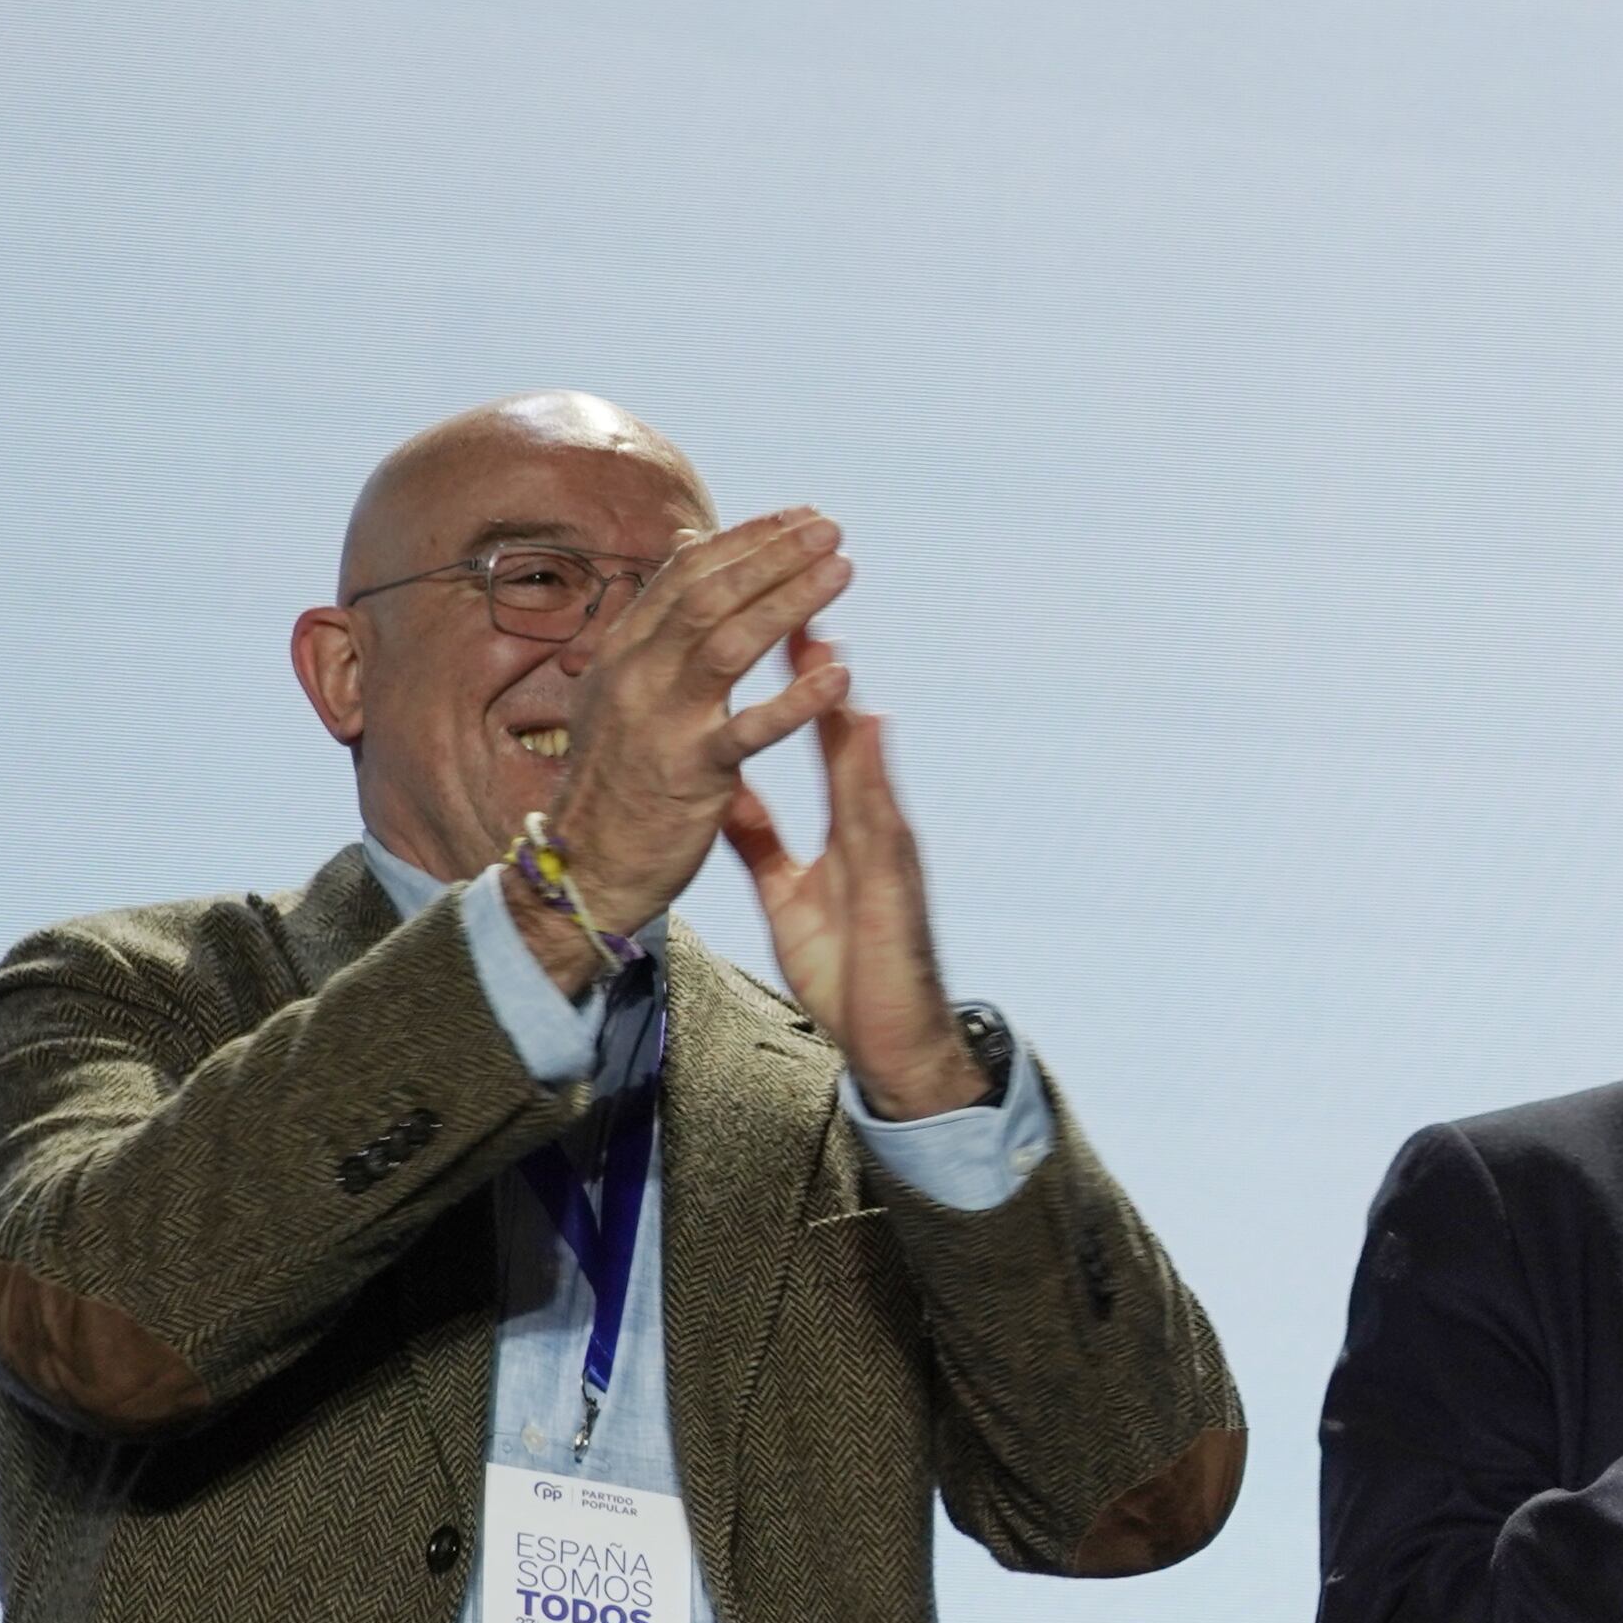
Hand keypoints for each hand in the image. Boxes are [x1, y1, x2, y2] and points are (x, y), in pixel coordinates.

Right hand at [541, 509, 857, 935]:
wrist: (586, 865)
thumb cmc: (618, 775)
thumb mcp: (622, 684)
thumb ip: (658, 619)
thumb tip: (687, 546)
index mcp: (623, 650)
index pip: (687, 575)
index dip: (746, 539)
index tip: (799, 516)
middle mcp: (635, 675)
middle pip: (710, 596)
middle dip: (773, 556)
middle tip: (830, 529)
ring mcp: (660, 721)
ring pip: (728, 645)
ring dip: (788, 602)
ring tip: (842, 572)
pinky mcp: (690, 773)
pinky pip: (748, 731)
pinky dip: (794, 700)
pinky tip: (839, 674)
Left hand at [718, 636, 980, 1117]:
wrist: (895, 1038)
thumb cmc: (848, 970)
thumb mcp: (789, 891)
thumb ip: (762, 836)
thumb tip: (728, 788)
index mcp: (843, 821)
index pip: (811, 731)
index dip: (785, 670)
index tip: (760, 611)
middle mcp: (870, 819)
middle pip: (837, 723)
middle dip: (810, 655)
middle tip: (789, 585)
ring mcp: (885, 845)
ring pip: (861, 754)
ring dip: (842, 693)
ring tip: (819, 627)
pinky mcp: (893, 877)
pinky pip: (877, 815)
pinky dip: (869, 767)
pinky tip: (862, 721)